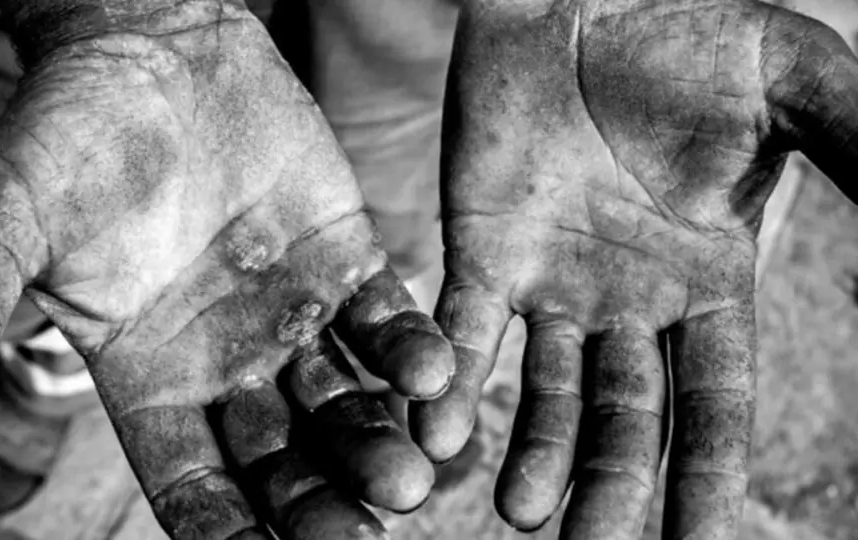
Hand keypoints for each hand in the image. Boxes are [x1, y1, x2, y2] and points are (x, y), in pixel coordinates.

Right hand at [0, 2, 455, 537]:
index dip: (226, 531)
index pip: (192, 484)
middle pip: (282, 460)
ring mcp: (293, 315)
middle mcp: (229, 362)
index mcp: (151, 378)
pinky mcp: (345, 260)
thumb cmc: (65, 139)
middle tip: (362, 533)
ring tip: (408, 478)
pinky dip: (411, 350)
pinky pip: (387, 320)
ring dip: (377, 441)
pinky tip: (434, 376)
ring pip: (344, 402)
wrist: (147, 47)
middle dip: (318, 503)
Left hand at [410, 0, 857, 537]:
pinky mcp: (480, 248)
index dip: (708, 478)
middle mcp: (630, 301)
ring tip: (524, 515)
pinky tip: (441, 431)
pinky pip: (463, 329)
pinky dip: (453, 379)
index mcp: (709, 284)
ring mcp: (551, 280)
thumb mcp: (796, 90)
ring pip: (546, 392)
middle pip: (627, 419)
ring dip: (536, 455)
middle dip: (614, 488)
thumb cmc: (692, 30)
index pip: (714, 404)